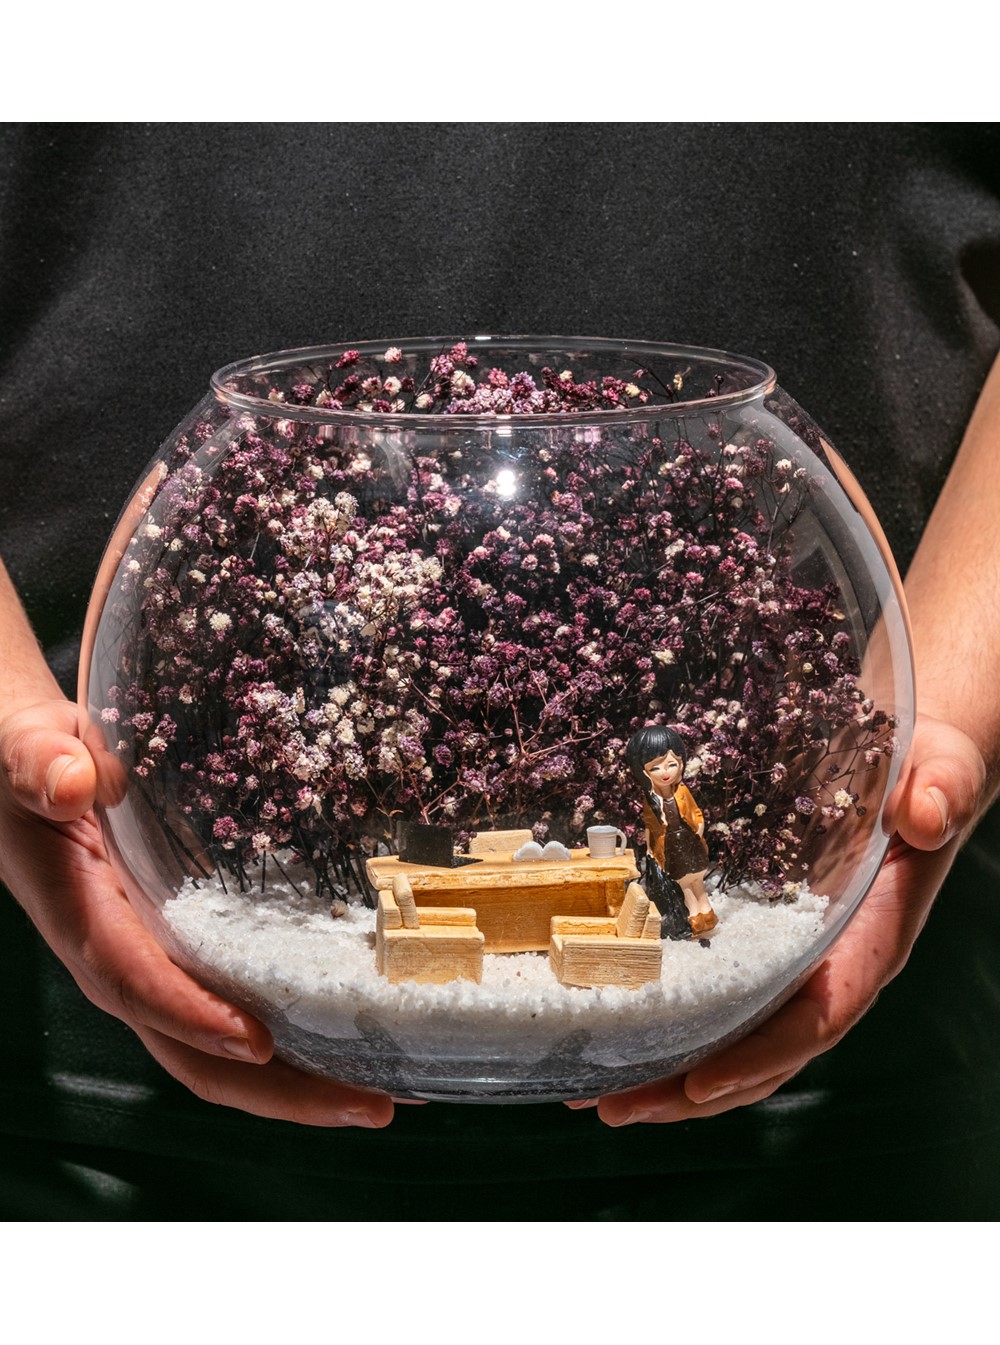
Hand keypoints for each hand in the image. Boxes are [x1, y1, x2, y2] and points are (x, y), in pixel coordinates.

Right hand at [0, 697, 393, 1127]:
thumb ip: (40, 760)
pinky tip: (356, 1041)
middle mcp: (115, 953)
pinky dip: (292, 1038)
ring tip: (381, 1095)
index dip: (191, 1015)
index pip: (132, 978)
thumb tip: (71, 784)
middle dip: (274, 1088)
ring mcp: (149, 960)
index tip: (257, 1040)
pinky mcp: (177, 950)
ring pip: (214, 1046)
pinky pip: (229, 1006)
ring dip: (295, 1081)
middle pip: (188, 1047)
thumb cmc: (28, 750)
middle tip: (368, 1106)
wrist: (24, 764)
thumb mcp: (26, 741)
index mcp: (79, 908)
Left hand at [593, 715, 986, 1125]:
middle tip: (616, 1105)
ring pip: (732, 1034)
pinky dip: (664, 1018)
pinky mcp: (756, 934)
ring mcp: (789, 957)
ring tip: (593, 1093)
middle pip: (762, 1049)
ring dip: (666, 1070)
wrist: (913, 759)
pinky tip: (607, 1028)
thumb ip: (941, 790)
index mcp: (870, 940)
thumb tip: (925, 812)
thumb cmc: (925, 768)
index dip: (761, 1054)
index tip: (700, 1080)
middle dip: (690, 1087)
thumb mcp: (940, 768)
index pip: (818, 1015)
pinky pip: (714, 990)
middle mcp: (828, 963)